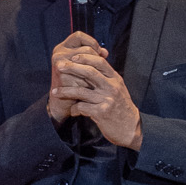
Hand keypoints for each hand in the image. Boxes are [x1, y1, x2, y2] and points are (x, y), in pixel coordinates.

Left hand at [49, 32, 142, 150]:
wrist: (131, 128)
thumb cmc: (120, 106)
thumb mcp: (117, 88)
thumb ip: (106, 77)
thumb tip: (90, 64)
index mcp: (115, 79)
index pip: (100, 62)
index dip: (85, 57)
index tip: (72, 56)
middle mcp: (112, 87)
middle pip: (90, 72)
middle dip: (72, 67)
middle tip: (59, 66)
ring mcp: (107, 100)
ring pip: (81, 91)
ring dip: (65, 91)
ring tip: (55, 92)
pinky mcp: (101, 113)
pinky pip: (82, 107)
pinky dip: (74, 109)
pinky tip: (72, 111)